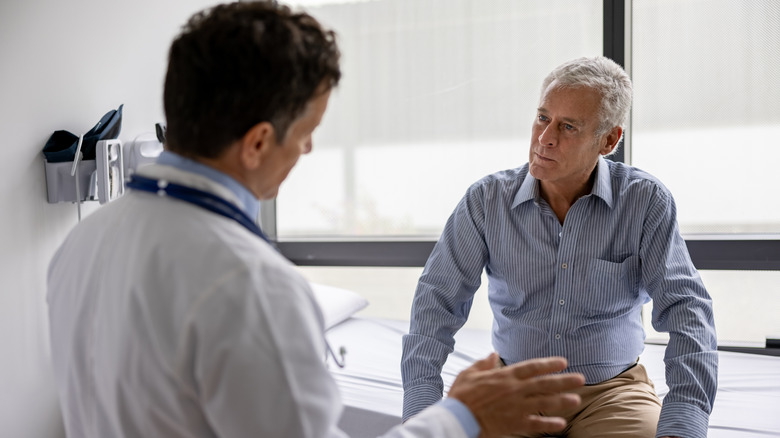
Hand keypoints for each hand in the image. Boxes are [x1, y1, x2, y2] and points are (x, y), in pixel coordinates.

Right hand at [447, 353, 584, 437]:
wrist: (458, 418)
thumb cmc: (461, 395)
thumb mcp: (469, 373)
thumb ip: (484, 364)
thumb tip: (493, 354)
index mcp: (504, 376)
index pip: (532, 367)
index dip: (548, 364)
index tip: (563, 362)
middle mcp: (515, 390)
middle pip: (544, 384)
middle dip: (564, 381)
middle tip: (580, 379)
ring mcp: (516, 407)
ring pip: (544, 402)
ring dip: (562, 401)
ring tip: (577, 400)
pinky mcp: (514, 423)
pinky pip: (536, 423)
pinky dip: (549, 423)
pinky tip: (561, 423)